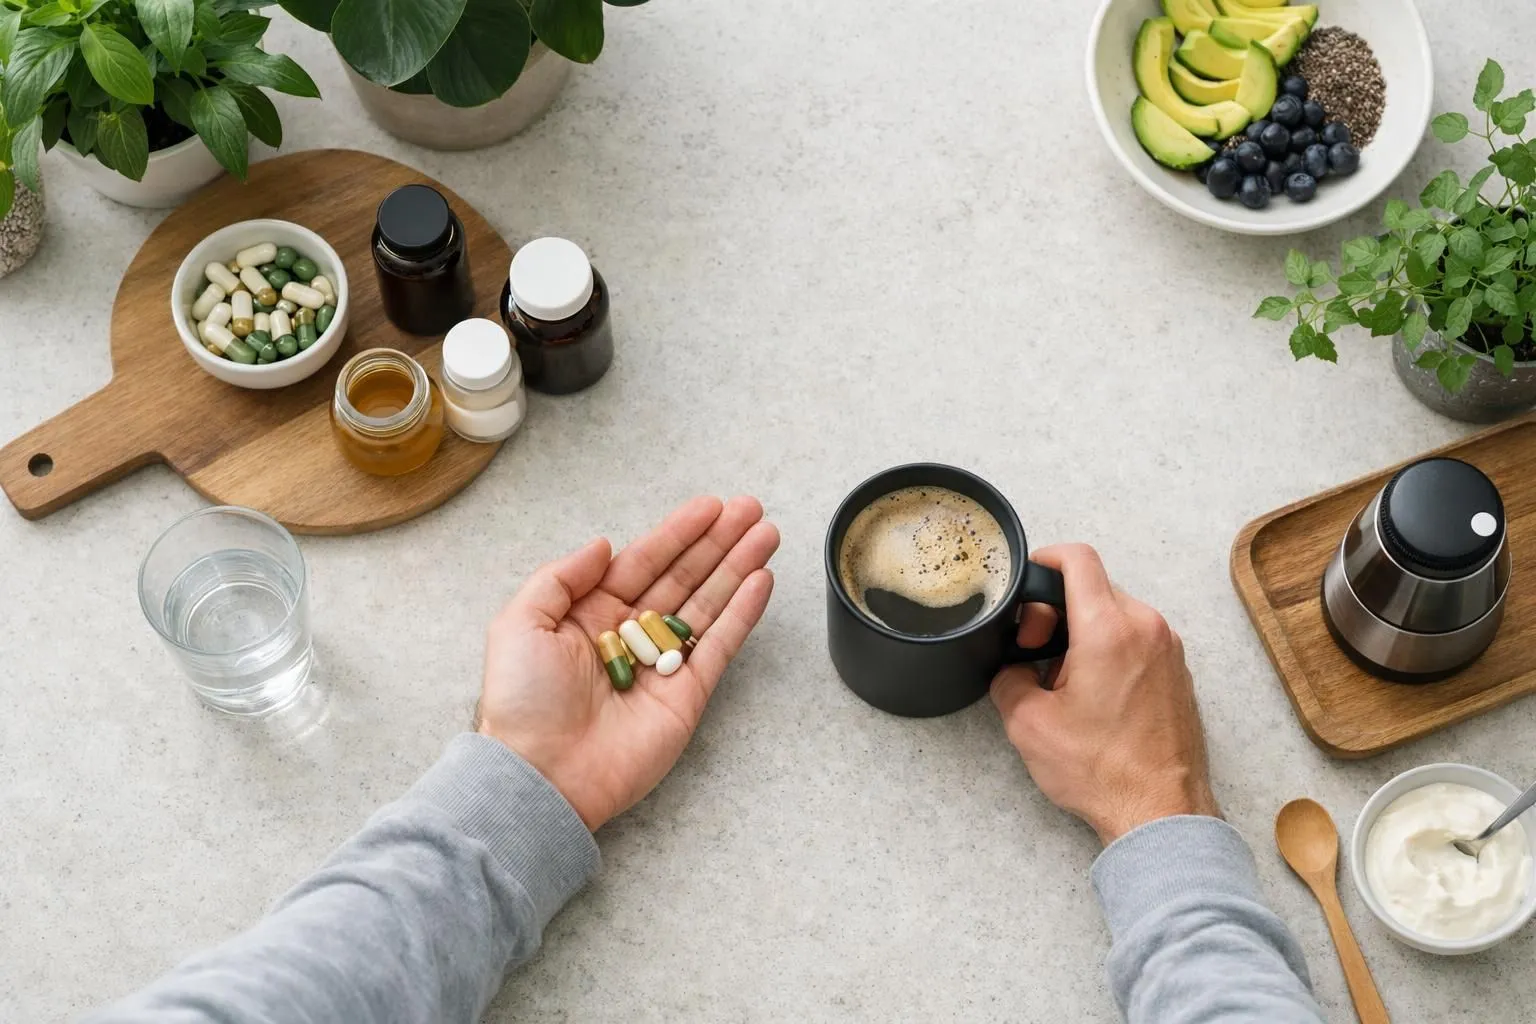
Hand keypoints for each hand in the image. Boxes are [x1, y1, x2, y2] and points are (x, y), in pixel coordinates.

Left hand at [474, 496, 778, 829]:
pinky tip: (760, 581)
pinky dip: (742, 613)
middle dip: (718, 542)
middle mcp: (631, 635)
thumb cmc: (522, 702)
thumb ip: (561, 577)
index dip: (678, 533)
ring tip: (767, 534)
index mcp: (590, 615)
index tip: (711, 506)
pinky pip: (720, 645)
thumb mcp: (521, 622)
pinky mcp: (687, 695)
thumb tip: (605, 545)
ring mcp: (663, 664)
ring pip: (708, 604)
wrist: (542, 773)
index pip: (643, 562)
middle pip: (684, 577)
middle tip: (751, 508)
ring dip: (738, 567)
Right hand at [990, 544, 1219, 845]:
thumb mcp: (1028, 724)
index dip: (1043, 560)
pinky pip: (1137, 638)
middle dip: (1056, 609)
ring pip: (1115, 612)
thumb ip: (1008, 679)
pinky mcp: (1178, 671)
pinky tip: (1092, 693)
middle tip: (1034, 650)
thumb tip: (1011, 668)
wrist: (1161, 811)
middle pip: (1093, 586)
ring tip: (1063, 679)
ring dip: (1082, 631)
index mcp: (1109, 629)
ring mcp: (1169, 649)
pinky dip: (1109, 649)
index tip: (1026, 583)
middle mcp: (1147, 628)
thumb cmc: (1104, 771)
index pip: (1078, 559)